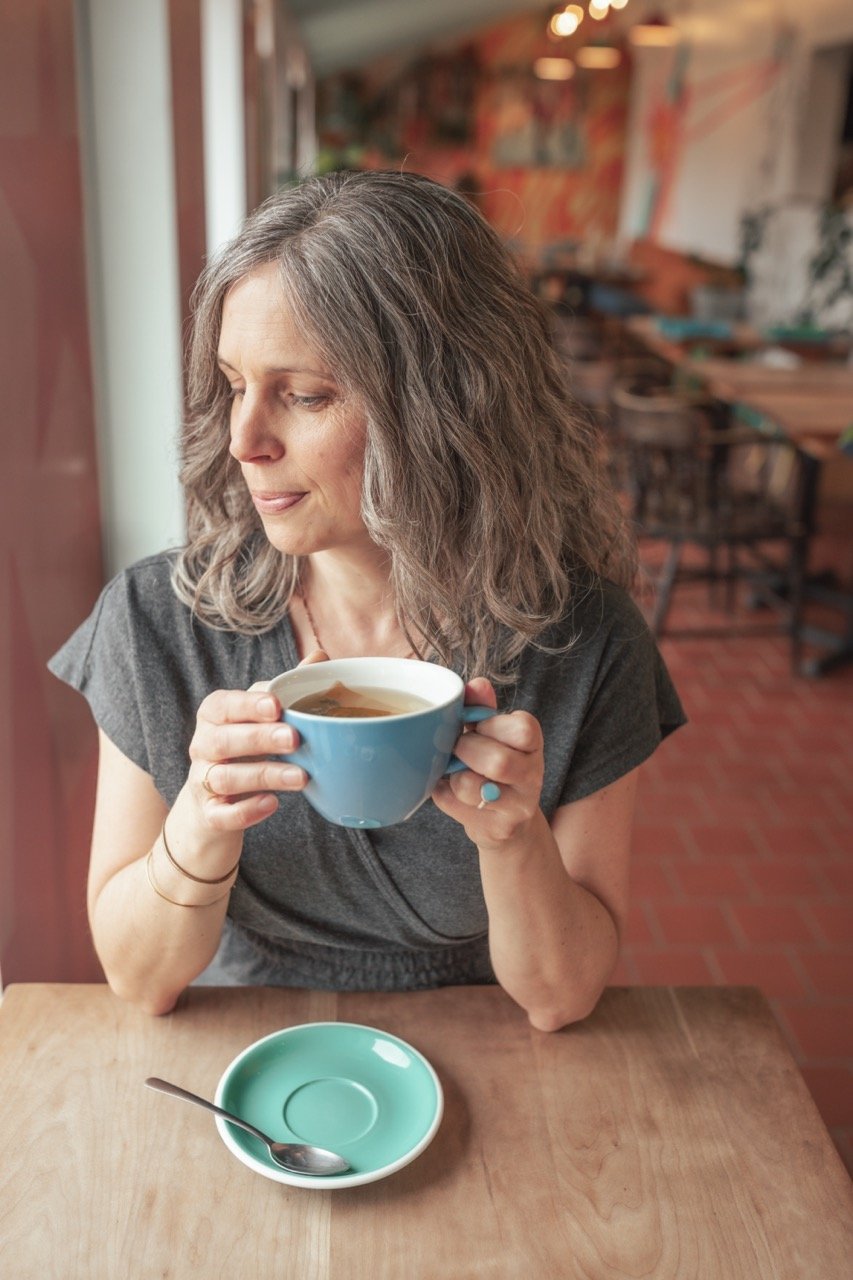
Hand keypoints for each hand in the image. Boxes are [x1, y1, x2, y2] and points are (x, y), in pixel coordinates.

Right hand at [187, 649, 328, 831]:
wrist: (213, 803)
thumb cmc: (243, 746)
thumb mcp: (260, 716)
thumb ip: (286, 688)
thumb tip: (320, 656)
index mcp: (215, 715)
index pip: (224, 705)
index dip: (248, 705)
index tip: (276, 705)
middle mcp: (203, 745)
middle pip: (223, 740)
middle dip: (259, 738)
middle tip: (295, 739)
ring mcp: (202, 781)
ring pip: (225, 777)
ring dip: (264, 775)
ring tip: (300, 777)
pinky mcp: (209, 814)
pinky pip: (221, 814)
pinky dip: (245, 811)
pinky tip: (272, 805)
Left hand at [431, 678, 544, 848]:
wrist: (507, 823)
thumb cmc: (493, 765)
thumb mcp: (493, 733)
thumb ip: (482, 705)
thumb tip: (476, 684)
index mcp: (534, 745)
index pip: (522, 728)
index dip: (492, 726)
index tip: (480, 728)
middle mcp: (533, 777)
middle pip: (498, 761)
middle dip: (467, 750)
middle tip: (460, 749)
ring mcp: (517, 807)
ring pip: (471, 786)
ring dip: (453, 775)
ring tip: (456, 772)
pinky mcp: (496, 828)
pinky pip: (453, 804)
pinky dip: (443, 793)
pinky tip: (451, 790)